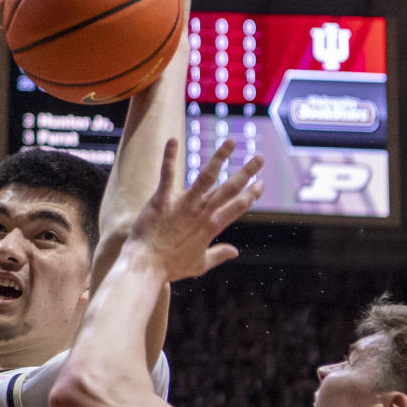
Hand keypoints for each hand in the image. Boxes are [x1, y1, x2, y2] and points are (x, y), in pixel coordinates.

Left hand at [127, 138, 263, 282]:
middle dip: (247, 172)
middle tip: (260, 158)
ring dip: (220, 157)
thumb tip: (235, 252)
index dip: (252, 194)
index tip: (261, 183)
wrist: (145, 266)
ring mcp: (183, 204)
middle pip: (229, 188)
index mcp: (212, 226)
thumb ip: (219, 255)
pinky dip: (169, 156)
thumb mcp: (199, 264)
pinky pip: (168, 174)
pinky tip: (173, 140)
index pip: (238, 206)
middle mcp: (201, 212)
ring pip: (206, 176)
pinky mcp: (162, 199)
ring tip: (231, 141)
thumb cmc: (170, 267)